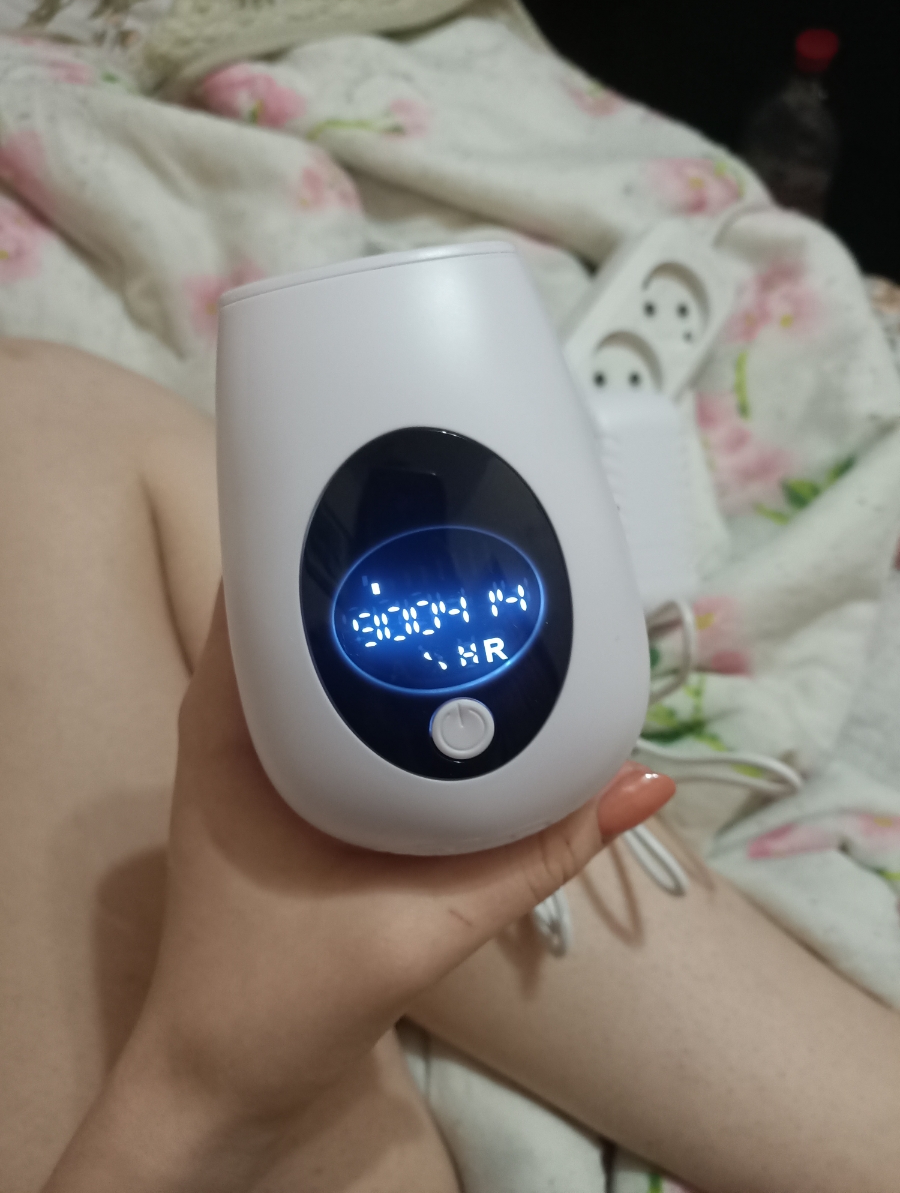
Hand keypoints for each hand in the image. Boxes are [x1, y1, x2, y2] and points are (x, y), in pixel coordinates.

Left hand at [46, 587, 673, 1189]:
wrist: (231, 1078)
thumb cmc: (280, 996)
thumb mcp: (419, 926)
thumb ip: (535, 857)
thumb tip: (639, 780)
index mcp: (235, 726)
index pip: (262, 584)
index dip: (328, 527)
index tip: (415, 491)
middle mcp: (247, 723)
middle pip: (307, 607)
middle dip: (386, 566)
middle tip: (479, 526)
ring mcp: (272, 754)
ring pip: (332, 656)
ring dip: (398, 624)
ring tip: (485, 582)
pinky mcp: (304, 787)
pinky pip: (351, 710)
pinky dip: (402, 686)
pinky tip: (470, 680)